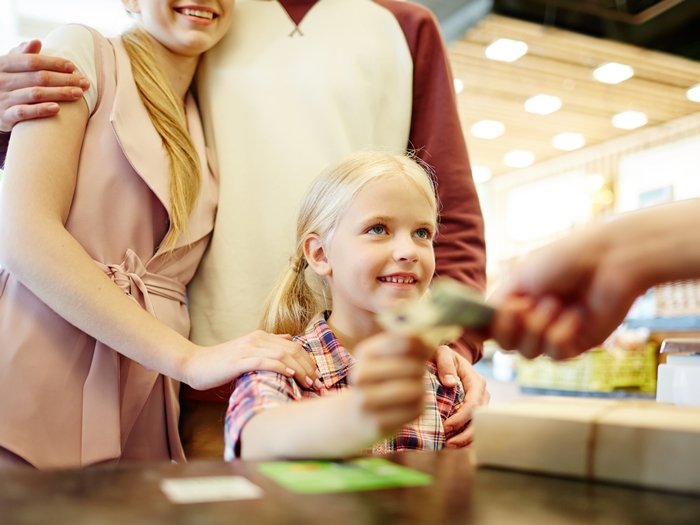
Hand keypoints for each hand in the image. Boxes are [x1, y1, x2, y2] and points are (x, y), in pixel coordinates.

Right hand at [0, 40, 88, 131]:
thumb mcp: (9, 66)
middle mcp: (2, 80)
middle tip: (85, 83)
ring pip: (35, 94)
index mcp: (4, 64)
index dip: (54, 63)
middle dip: (65, 80)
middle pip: (39, 78)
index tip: (73, 67)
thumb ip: (22, 54)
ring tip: (78, 94)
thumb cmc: (5, 83)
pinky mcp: (5, 116)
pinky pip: (24, 112)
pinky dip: (41, 110)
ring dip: (60, 93)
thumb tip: (36, 42)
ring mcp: (3, 98)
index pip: (33, 61)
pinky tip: (57, 108)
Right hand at [183, 330, 321, 390]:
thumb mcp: (247, 350)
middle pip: (292, 349)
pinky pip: (264, 361)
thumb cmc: (221, 362)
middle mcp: (257, 339)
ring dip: (299, 369)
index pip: (294, 346)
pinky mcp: (239, 360)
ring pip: (282, 355)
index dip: (309, 361)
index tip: (318, 377)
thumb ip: (268, 345)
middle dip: (309, 367)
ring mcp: (248, 348)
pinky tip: (290, 374)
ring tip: (309, 382)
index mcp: (261, 336)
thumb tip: (289, 339)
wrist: (194, 364)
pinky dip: (280, 366)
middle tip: (318, 383)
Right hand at [349, 333, 431, 435]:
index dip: (423, 345)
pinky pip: (416, 409)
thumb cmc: (379, 379)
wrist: (354, 416)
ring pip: (416, 389)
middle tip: (418, 372)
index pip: (405, 342)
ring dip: (422, 388)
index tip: (427, 349)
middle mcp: (361, 375)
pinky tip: (410, 403)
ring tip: (416, 387)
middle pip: (413, 367)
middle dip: (421, 369)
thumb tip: (430, 339)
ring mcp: (367, 401)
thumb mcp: (384, 357)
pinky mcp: (379, 423)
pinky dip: (419, 405)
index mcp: (364, 353)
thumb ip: (407, 344)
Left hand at [434, 345, 489, 446]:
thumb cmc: (444, 356)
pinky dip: (466, 437)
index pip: (473, 403)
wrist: (449, 358)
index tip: (446, 427)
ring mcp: (481, 403)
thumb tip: (449, 383)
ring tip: (450, 446)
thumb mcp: (442, 353)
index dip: (461, 418)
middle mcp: (482, 394)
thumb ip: (445, 364)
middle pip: (480, 419)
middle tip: (448, 444)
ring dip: (467, 439)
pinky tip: (453, 444)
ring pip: (480, 426)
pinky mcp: (476, 410)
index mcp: (476, 381)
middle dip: (465, 434)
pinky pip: (475, 426)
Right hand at [489, 225, 634, 359]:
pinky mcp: (578, 343)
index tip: (485, 320)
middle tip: (524, 306)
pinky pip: (556, 353)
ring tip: (557, 303)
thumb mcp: (520, 278)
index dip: (485, 327)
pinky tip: (575, 316)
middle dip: (511, 328)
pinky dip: (561, 334)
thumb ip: (495, 306)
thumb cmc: (565, 259)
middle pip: (506, 344)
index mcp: (516, 300)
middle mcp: (533, 318)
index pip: (490, 326)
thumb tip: (471, 329)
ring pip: (528, 352)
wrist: (611, 260)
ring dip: (539, 327)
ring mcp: (555, 332)